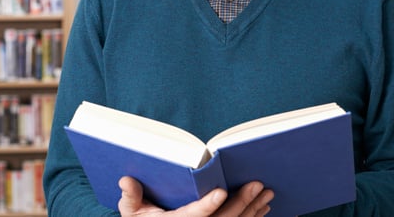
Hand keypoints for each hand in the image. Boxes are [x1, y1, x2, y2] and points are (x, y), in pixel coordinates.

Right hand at [117, 176, 273, 215]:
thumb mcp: (131, 213)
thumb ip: (130, 198)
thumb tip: (126, 180)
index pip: (195, 216)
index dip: (208, 205)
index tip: (220, 191)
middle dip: (242, 203)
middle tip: (258, 185)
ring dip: (253, 211)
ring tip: (267, 193)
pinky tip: (262, 208)